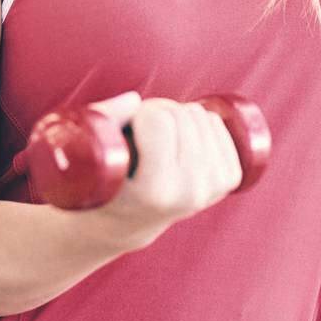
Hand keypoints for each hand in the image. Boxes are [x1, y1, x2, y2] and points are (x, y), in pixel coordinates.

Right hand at [90, 94, 243, 249]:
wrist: (128, 221)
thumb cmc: (104, 181)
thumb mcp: (91, 153)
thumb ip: (103, 119)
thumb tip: (135, 99)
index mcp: (154, 192)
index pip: (158, 120)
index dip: (138, 115)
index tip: (126, 132)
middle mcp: (189, 194)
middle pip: (181, 115)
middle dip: (158, 112)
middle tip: (141, 134)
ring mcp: (211, 188)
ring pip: (201, 116)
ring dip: (178, 116)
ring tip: (159, 140)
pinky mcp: (228, 180)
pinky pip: (218, 124)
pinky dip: (199, 123)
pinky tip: (182, 141)